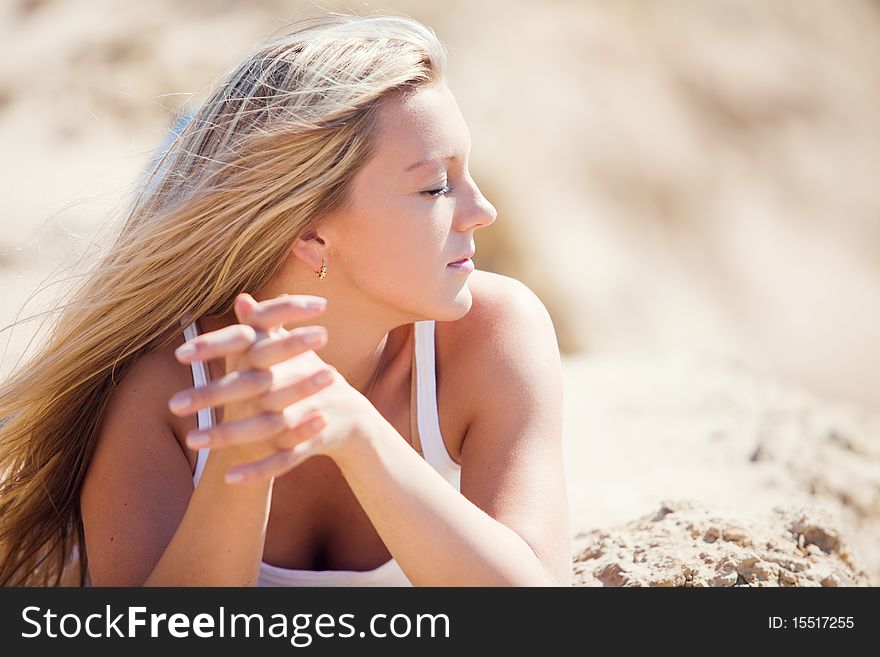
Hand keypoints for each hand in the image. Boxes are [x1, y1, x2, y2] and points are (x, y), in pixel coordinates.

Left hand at [169, 293, 376, 483]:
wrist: (349, 415)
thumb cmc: (308, 376)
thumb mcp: (291, 349)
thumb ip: (264, 326)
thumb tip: (242, 298)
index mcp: (288, 357)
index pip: (246, 346)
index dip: (214, 348)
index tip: (178, 354)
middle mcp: (297, 382)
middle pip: (250, 388)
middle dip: (211, 396)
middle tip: (173, 404)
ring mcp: (306, 414)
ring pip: (262, 426)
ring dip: (227, 435)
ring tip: (191, 441)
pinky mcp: (312, 442)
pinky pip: (283, 459)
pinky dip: (258, 470)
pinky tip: (228, 479)